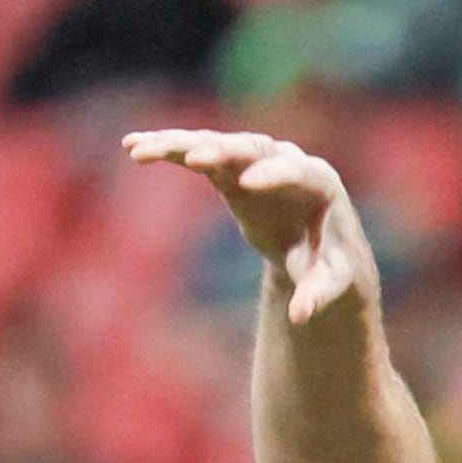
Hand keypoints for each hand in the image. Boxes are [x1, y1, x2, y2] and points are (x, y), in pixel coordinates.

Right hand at [123, 129, 374, 324]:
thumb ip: (317, 293)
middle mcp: (285, 160)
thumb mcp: (329, 280)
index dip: (273, 175)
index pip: (296, 171)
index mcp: (318, 182)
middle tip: (198, 158)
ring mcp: (255, 160)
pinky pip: (196, 152)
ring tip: (141, 151)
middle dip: (226, 152)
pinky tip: (131, 146)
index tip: (248, 183)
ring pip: (216, 144)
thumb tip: (299, 318)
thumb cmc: (329, 261)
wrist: (318, 243)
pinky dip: (168, 148)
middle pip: (253, 147)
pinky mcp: (229, 167)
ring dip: (181, 145)